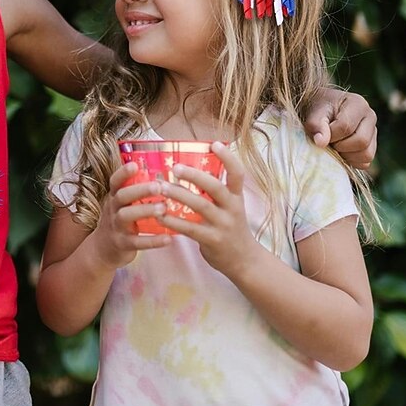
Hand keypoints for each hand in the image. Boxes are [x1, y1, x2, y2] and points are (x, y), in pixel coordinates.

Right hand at [89, 162, 173, 268]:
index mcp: (114, 197)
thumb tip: (160, 176)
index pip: (115, 181)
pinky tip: (168, 238)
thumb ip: (134, 192)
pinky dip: (152, 241)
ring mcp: (116, 227)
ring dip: (145, 211)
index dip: (123, 173)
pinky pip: (137, 242)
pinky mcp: (123, 244)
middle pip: (122, 196)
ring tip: (163, 208)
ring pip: (126, 216)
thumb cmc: (119, 221)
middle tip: (158, 187)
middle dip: (139, 190)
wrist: (103, 250)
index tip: (135, 165)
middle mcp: (112, 209)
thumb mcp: (120, 205)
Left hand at [157, 142, 260, 278]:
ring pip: (200, 206)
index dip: (228, 158)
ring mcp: (223, 225)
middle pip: (215, 187)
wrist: (245, 262)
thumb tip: (190, 170)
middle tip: (175, 167)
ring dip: (179, 195)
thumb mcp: (231, 207)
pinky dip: (173, 221)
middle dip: (195, 176)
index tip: (215, 144)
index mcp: (236, 197)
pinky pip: (190, 229)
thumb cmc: (231, 228)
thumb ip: (215, 192)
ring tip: (161, 187)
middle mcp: (232, 208)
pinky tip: (160, 215)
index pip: (237, 174)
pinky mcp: (213, 240)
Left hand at [304, 88, 376, 169]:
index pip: (346, 126)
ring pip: (366, 154)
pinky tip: (339, 151)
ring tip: (333, 145)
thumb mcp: (313, 113)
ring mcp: (373, 132)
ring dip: (346, 155)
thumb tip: (321, 143)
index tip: (321, 133)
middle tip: (328, 141)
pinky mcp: (371, 146)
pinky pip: (365, 162)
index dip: (331, 135)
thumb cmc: (317, 109)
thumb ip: (316, 125)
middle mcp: (370, 117)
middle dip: (340, 145)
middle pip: (361, 141)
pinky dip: (351, 161)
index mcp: (358, 104)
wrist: (320, 110)